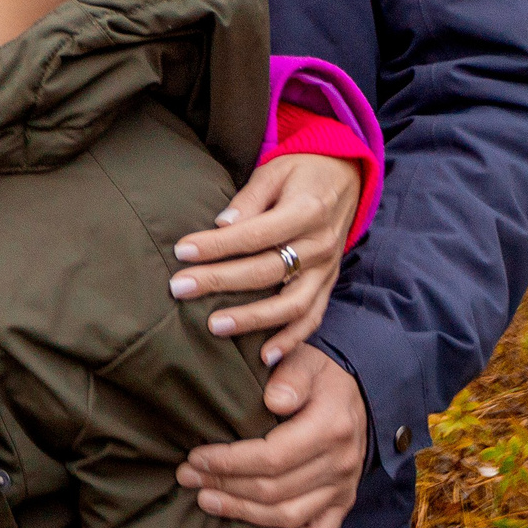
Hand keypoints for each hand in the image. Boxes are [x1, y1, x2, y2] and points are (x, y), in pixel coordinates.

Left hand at [170, 149, 362, 363]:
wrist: (347, 176)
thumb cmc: (302, 171)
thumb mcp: (274, 171)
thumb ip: (248, 201)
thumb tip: (221, 225)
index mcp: (306, 211)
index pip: (254, 234)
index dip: (216, 245)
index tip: (181, 251)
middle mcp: (320, 245)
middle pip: (266, 270)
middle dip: (219, 281)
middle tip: (179, 288)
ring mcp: (327, 269)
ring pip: (291, 303)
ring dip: (252, 318)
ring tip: (214, 326)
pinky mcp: (329, 284)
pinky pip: (313, 317)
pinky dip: (291, 339)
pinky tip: (264, 356)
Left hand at [180, 344, 366, 527]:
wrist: (357, 394)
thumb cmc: (318, 376)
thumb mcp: (305, 361)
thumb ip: (290, 376)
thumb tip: (273, 399)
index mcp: (330, 427)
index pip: (273, 456)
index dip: (230, 461)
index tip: (195, 456)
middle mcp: (340, 463)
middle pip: (275, 489)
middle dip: (225, 485)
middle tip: (187, 476)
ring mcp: (343, 489)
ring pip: (288, 516)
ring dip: (242, 513)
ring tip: (205, 500)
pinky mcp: (341, 505)